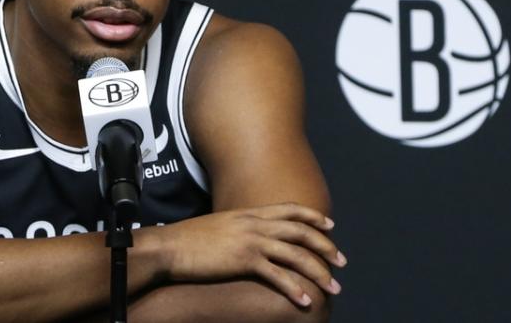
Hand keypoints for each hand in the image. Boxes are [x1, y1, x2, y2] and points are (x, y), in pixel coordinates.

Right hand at [150, 202, 346, 306]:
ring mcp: (250, 241)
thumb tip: (247, 239)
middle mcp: (253, 224)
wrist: (169, 247)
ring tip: (333, 287)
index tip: (330, 225)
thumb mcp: (218, 226)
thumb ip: (237, 229)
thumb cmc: (187, 240)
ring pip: (295, 254)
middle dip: (325, 246)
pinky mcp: (244, 260)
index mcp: (247, 213)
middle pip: (300, 231)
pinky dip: (296, 288)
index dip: (313, 216)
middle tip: (341, 261)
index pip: (289, 210)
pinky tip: (306, 300)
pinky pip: (278, 276)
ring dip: (318, 271)